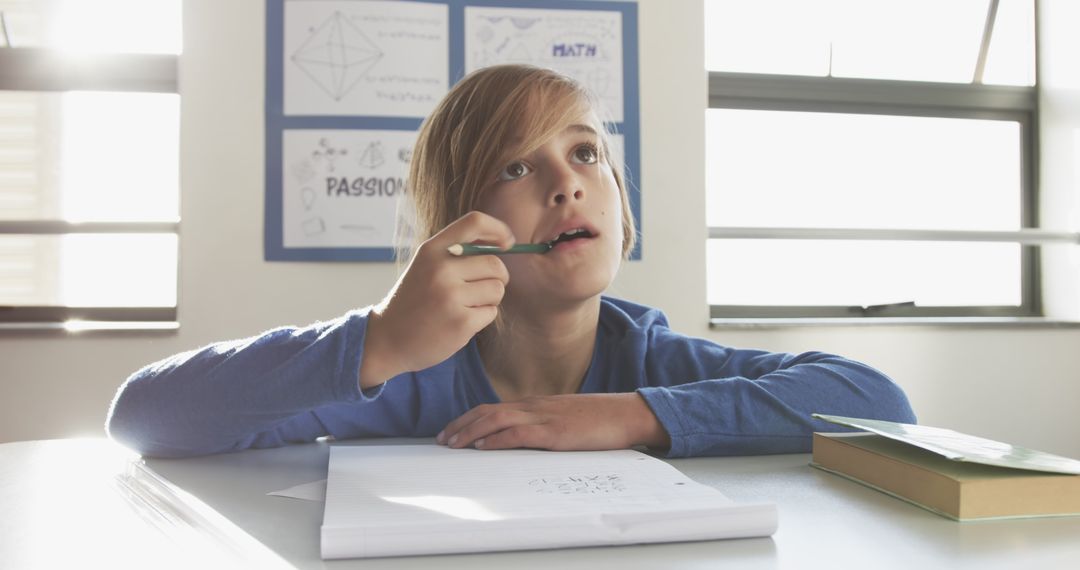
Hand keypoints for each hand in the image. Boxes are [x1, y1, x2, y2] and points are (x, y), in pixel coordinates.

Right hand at [359, 212, 514, 387]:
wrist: (386, 339)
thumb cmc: (413, 301)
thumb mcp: (425, 266)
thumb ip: (456, 252)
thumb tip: (501, 242)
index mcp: (432, 250)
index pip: (475, 222)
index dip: (498, 230)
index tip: (506, 243)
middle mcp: (441, 269)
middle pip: (495, 264)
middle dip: (498, 277)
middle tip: (482, 288)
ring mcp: (450, 296)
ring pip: (497, 289)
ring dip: (489, 299)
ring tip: (466, 306)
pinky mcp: (460, 322)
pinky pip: (491, 313)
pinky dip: (482, 318)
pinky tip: (460, 321)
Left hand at [436, 393, 670, 450]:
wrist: (626, 414)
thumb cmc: (599, 419)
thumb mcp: (565, 419)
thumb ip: (543, 425)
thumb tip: (523, 438)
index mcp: (536, 404)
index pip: (494, 407)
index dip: (469, 418)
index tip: (452, 430)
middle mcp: (534, 407)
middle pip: (487, 411)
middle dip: (461, 424)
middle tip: (442, 439)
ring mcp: (544, 418)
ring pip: (496, 420)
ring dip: (470, 432)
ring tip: (453, 444)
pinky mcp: (554, 433)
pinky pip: (518, 434)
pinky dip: (497, 439)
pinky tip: (482, 446)